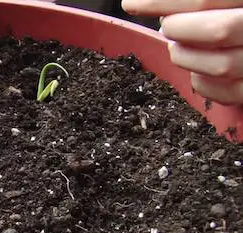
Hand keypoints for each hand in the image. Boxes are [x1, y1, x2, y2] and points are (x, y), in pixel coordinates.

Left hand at [122, 0, 242, 104]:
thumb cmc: (241, 14)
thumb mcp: (233, 1)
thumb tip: (161, 1)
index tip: (132, 3)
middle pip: (219, 29)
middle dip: (181, 27)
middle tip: (167, 26)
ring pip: (221, 65)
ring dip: (187, 55)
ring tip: (179, 46)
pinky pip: (228, 92)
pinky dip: (201, 81)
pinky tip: (196, 69)